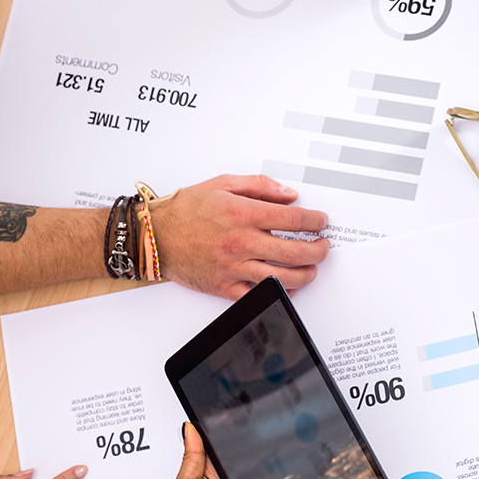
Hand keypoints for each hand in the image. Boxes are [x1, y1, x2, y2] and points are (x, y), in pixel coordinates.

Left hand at [126, 423, 248, 478]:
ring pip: (257, 477)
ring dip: (260, 470)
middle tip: (256, 435)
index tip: (234, 415)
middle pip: (242, 460)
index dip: (227, 433)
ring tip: (266, 457)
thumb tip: (190, 429)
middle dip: (249, 449)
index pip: (221, 447)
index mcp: (206, 474)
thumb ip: (192, 458)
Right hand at [153, 174, 329, 297]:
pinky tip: (288, 286)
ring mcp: (234, 267)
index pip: (293, 220)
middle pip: (296, 252)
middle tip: (323, 246)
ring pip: (283, 277)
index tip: (321, 222)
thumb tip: (289, 195)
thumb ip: (260, 186)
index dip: (315, 222)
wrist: (155, 235)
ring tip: (312, 268)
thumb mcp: (223, 183)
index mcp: (243, 214)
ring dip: (306, 274)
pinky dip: (279, 293)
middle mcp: (241, 242)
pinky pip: (259, 295)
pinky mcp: (225, 286)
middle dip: (319, 251)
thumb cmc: (185, 210)